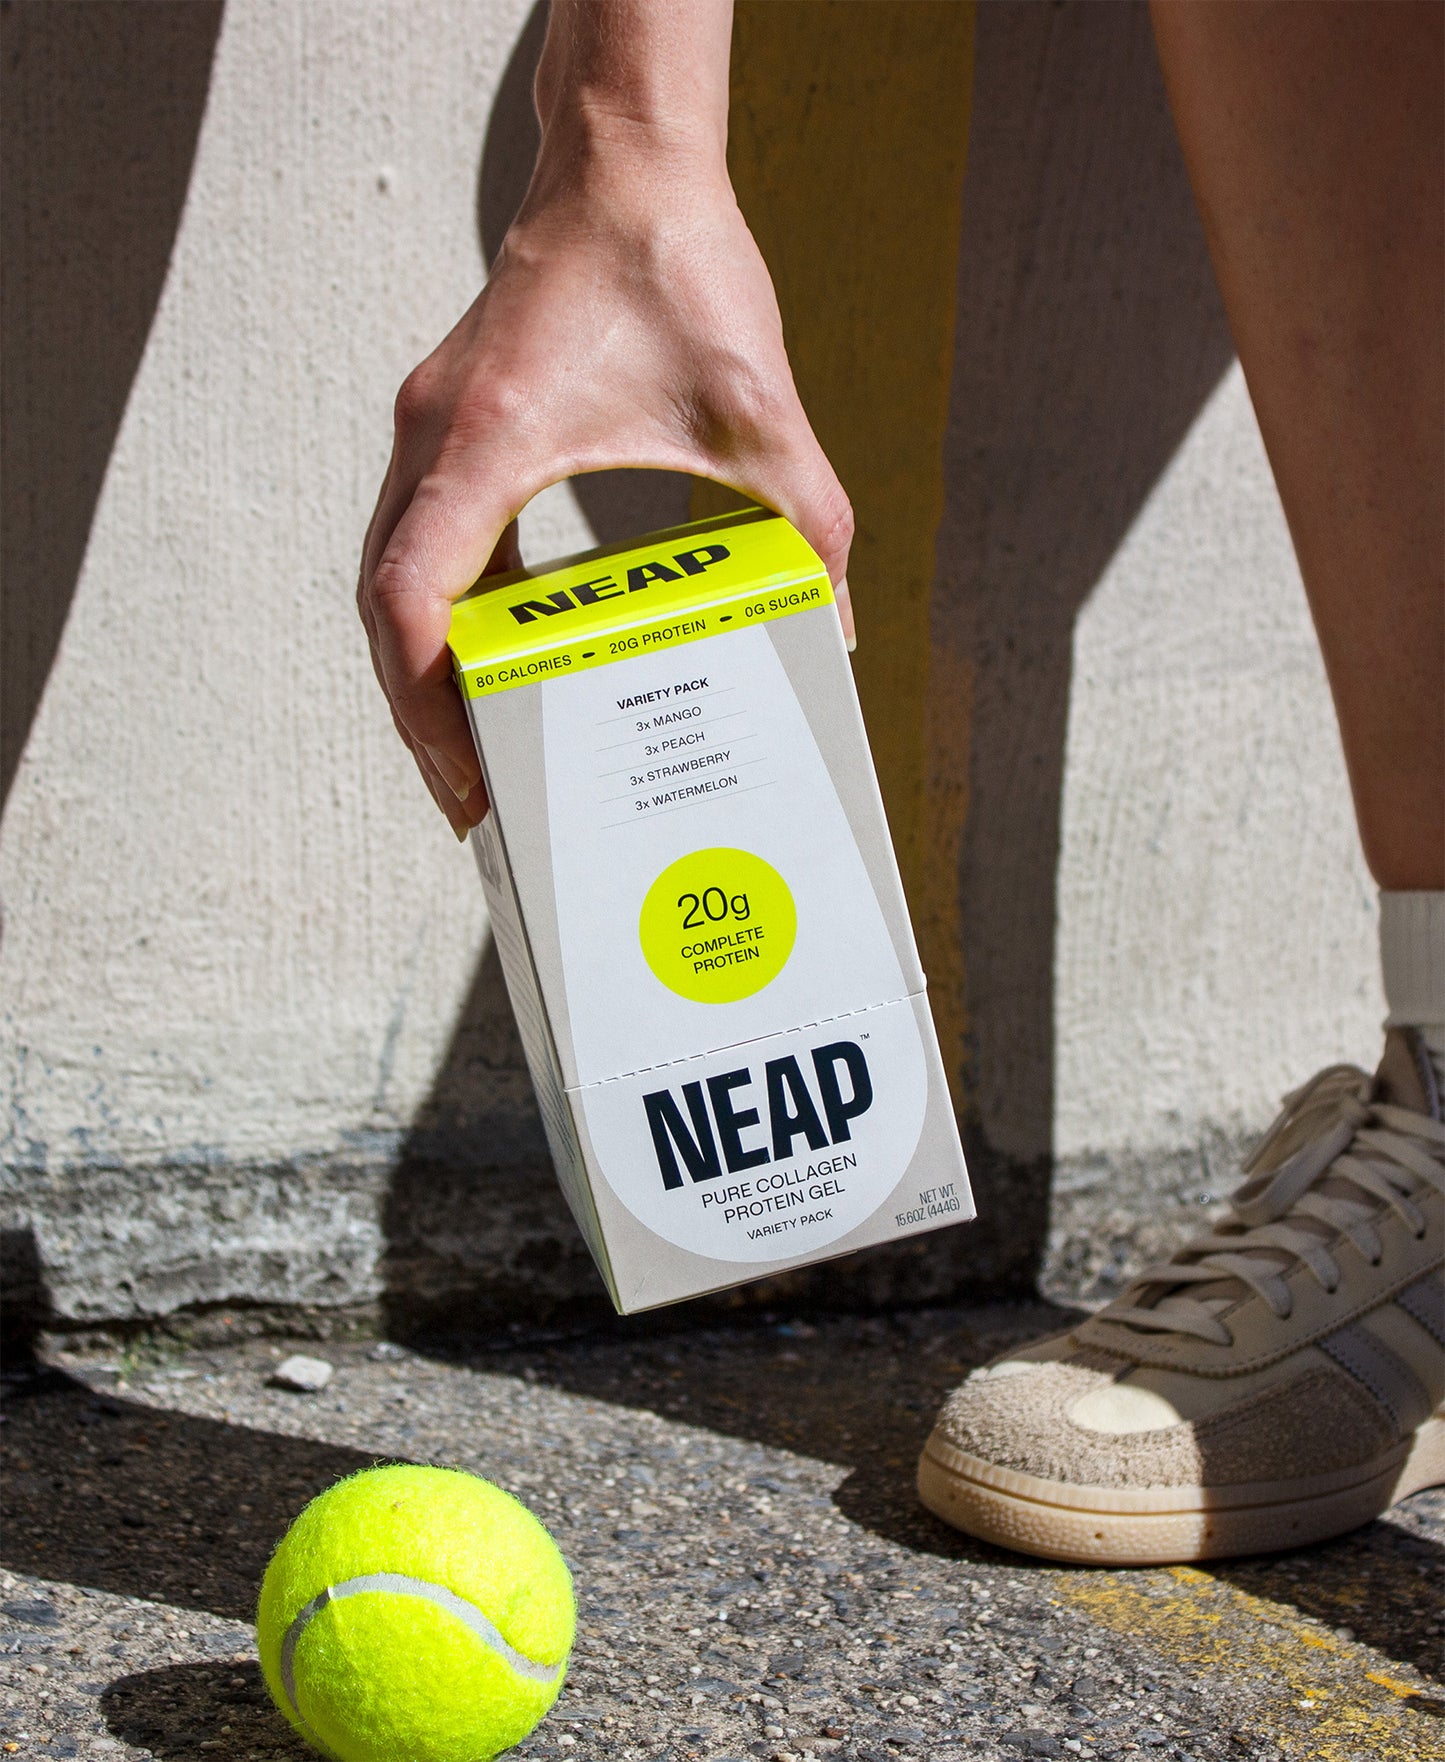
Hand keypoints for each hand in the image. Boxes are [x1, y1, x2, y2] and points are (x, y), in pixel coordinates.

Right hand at [357, 132, 851, 836]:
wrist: (626, 166)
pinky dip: (445, 610)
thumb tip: (834, 625)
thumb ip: (807, 520)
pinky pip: (423, 537)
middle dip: (421, 713)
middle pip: (385, 604)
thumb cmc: (673, 262)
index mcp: (490, 438)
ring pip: (392, 574)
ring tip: (473, 749)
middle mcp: (438, 437)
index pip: (410, 593)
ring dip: (422, 667)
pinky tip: (499, 652)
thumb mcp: (760, 407)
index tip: (468, 772)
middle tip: (473, 799)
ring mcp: (434, 429)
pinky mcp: (453, 424)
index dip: (424, 700)